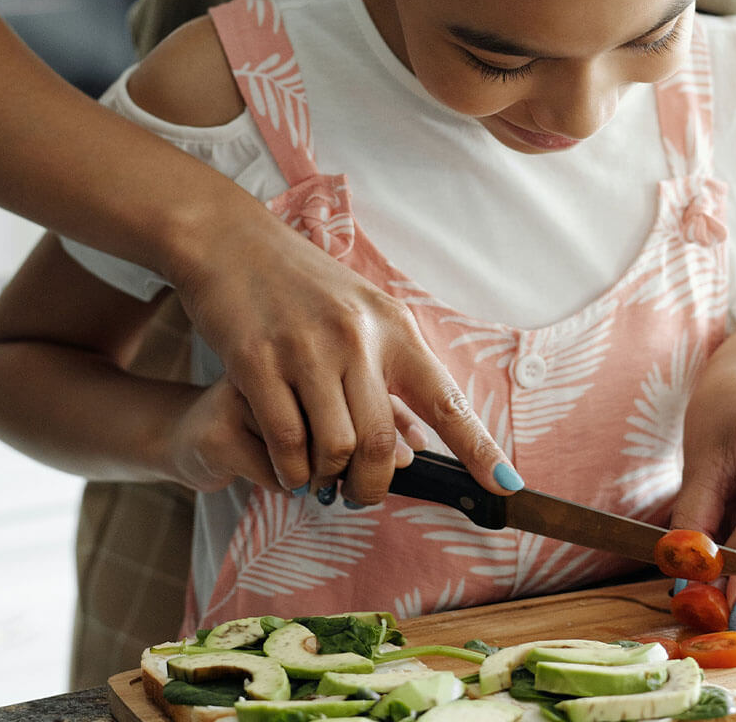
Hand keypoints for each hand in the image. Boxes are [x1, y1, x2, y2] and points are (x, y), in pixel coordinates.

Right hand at [168, 215, 520, 504]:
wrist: (229, 240)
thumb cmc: (299, 284)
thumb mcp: (359, 316)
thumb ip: (390, 377)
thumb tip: (419, 446)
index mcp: (393, 327)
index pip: (447, 399)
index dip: (479, 448)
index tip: (506, 485)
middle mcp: (357, 337)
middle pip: (384, 442)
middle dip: (375, 486)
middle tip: (360, 496)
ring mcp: (306, 349)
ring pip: (336, 447)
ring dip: (329, 479)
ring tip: (319, 479)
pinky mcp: (257, 361)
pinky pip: (286, 441)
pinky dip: (292, 469)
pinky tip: (290, 468)